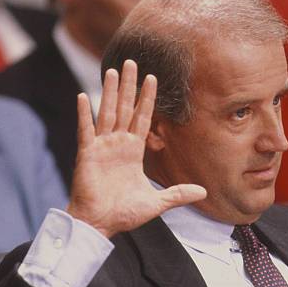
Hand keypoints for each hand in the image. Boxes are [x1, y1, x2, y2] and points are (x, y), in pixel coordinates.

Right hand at [67, 60, 206, 237]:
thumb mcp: (157, 202)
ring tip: (112, 70)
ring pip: (107, 112)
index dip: (147, 98)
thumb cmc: (124, 213)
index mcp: (133, 151)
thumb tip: (204, 191)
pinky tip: (83, 96)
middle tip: (131, 61)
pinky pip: (86, 130)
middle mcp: (118, 144)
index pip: (143, 117)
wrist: (100, 225)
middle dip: (128, 85)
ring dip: (109, 91)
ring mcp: (101, 147)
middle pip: (125, 108)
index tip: (152, 78)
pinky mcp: (87, 155)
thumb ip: (178, 194)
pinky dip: (84, 114)